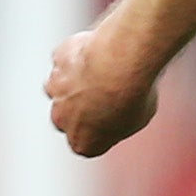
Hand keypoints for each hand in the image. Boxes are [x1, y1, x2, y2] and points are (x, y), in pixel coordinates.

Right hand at [44, 25, 157, 158]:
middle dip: (82, 106)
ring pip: (61, 86)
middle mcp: (62, 119)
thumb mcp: (139, 119)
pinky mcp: (57, 60)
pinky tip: (97, 53)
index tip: (115, 117)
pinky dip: (78, 56)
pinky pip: (66, 59)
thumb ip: (121, 120)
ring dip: (76, 81)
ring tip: (102, 72)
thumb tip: (124, 110)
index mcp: (82, 142)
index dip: (101, 128)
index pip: (86, 141)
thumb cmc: (130, 95)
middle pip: (67, 115)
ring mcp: (56, 89)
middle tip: (108, 94)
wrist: (119, 64)